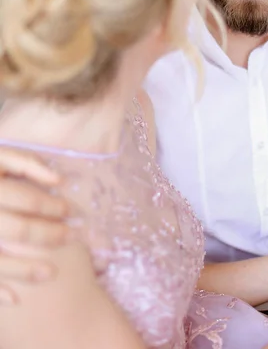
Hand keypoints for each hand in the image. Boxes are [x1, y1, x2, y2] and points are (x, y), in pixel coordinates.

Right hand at [0, 147, 69, 300]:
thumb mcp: (0, 157)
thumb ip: (28, 163)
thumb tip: (60, 181)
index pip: (27, 200)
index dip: (53, 207)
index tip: (71, 212)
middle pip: (18, 231)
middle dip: (48, 236)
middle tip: (70, 237)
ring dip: (25, 270)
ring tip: (51, 273)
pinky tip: (15, 299)